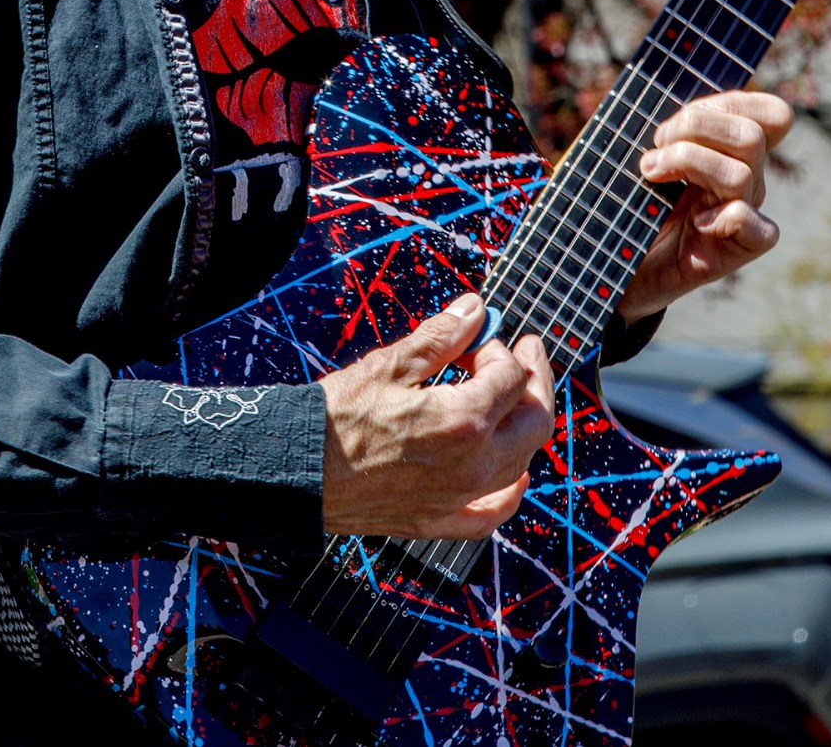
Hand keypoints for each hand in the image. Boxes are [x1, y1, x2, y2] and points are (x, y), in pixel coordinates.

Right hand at [319, 293, 554, 538]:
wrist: (296, 470)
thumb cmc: (336, 416)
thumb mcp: (390, 363)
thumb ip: (442, 337)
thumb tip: (475, 310)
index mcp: (463, 420)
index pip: (511, 377)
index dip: (499, 348)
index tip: (478, 338)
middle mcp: (472, 465)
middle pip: (534, 421)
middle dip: (535, 380)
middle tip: (524, 354)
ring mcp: (458, 498)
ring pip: (521, 462)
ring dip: (524, 425)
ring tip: (512, 399)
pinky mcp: (438, 521)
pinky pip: (491, 513)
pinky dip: (510, 492)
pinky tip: (514, 475)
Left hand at [618, 90, 791, 321]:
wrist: (618, 265)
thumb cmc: (628, 202)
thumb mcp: (643, 151)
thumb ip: (664, 123)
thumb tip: (656, 85)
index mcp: (730, 148)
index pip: (770, 113)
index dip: (728, 105)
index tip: (675, 122)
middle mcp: (746, 177)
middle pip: (751, 135)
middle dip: (694, 130)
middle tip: (655, 148)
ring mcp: (745, 212)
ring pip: (742, 174)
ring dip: (687, 165)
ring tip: (651, 174)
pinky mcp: (741, 248)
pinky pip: (758, 227)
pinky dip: (723, 219)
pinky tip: (695, 224)